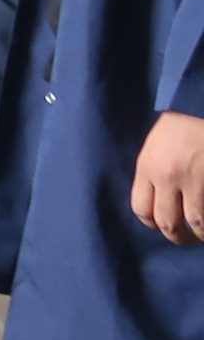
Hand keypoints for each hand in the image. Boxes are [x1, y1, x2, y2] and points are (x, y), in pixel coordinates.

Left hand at [132, 111, 203, 245]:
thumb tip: (160, 200)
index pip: (142, 209)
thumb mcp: (157, 144)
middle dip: (177, 236)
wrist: (203, 101)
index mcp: (147, 167)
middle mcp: (168, 176)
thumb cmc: (183, 119)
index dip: (153, 222)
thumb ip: (155, 171)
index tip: (163, 224)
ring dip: (201, 233)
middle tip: (187, 237)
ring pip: (197, 222)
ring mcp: (196, 178)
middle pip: (167, 223)